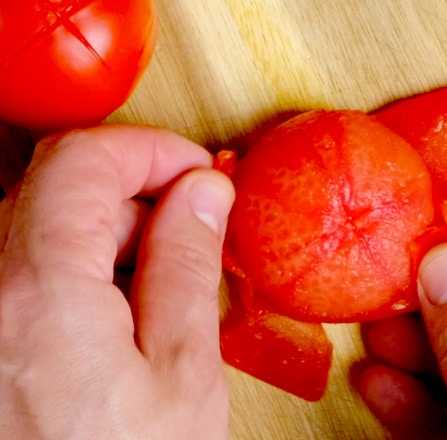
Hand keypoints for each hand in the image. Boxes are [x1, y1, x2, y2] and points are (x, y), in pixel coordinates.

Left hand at [0, 126, 233, 438]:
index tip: (199, 173)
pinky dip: (81, 271)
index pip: (86, 160)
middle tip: (197, 237)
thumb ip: (189, 264)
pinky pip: (25, 268)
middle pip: (61, 187)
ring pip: (43, 224)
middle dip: (141, 197)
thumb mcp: (182, 373)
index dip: (153, 151)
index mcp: (37, 290)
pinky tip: (120, 319)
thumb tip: (205, 192)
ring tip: (162, 294)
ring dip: (113, 238)